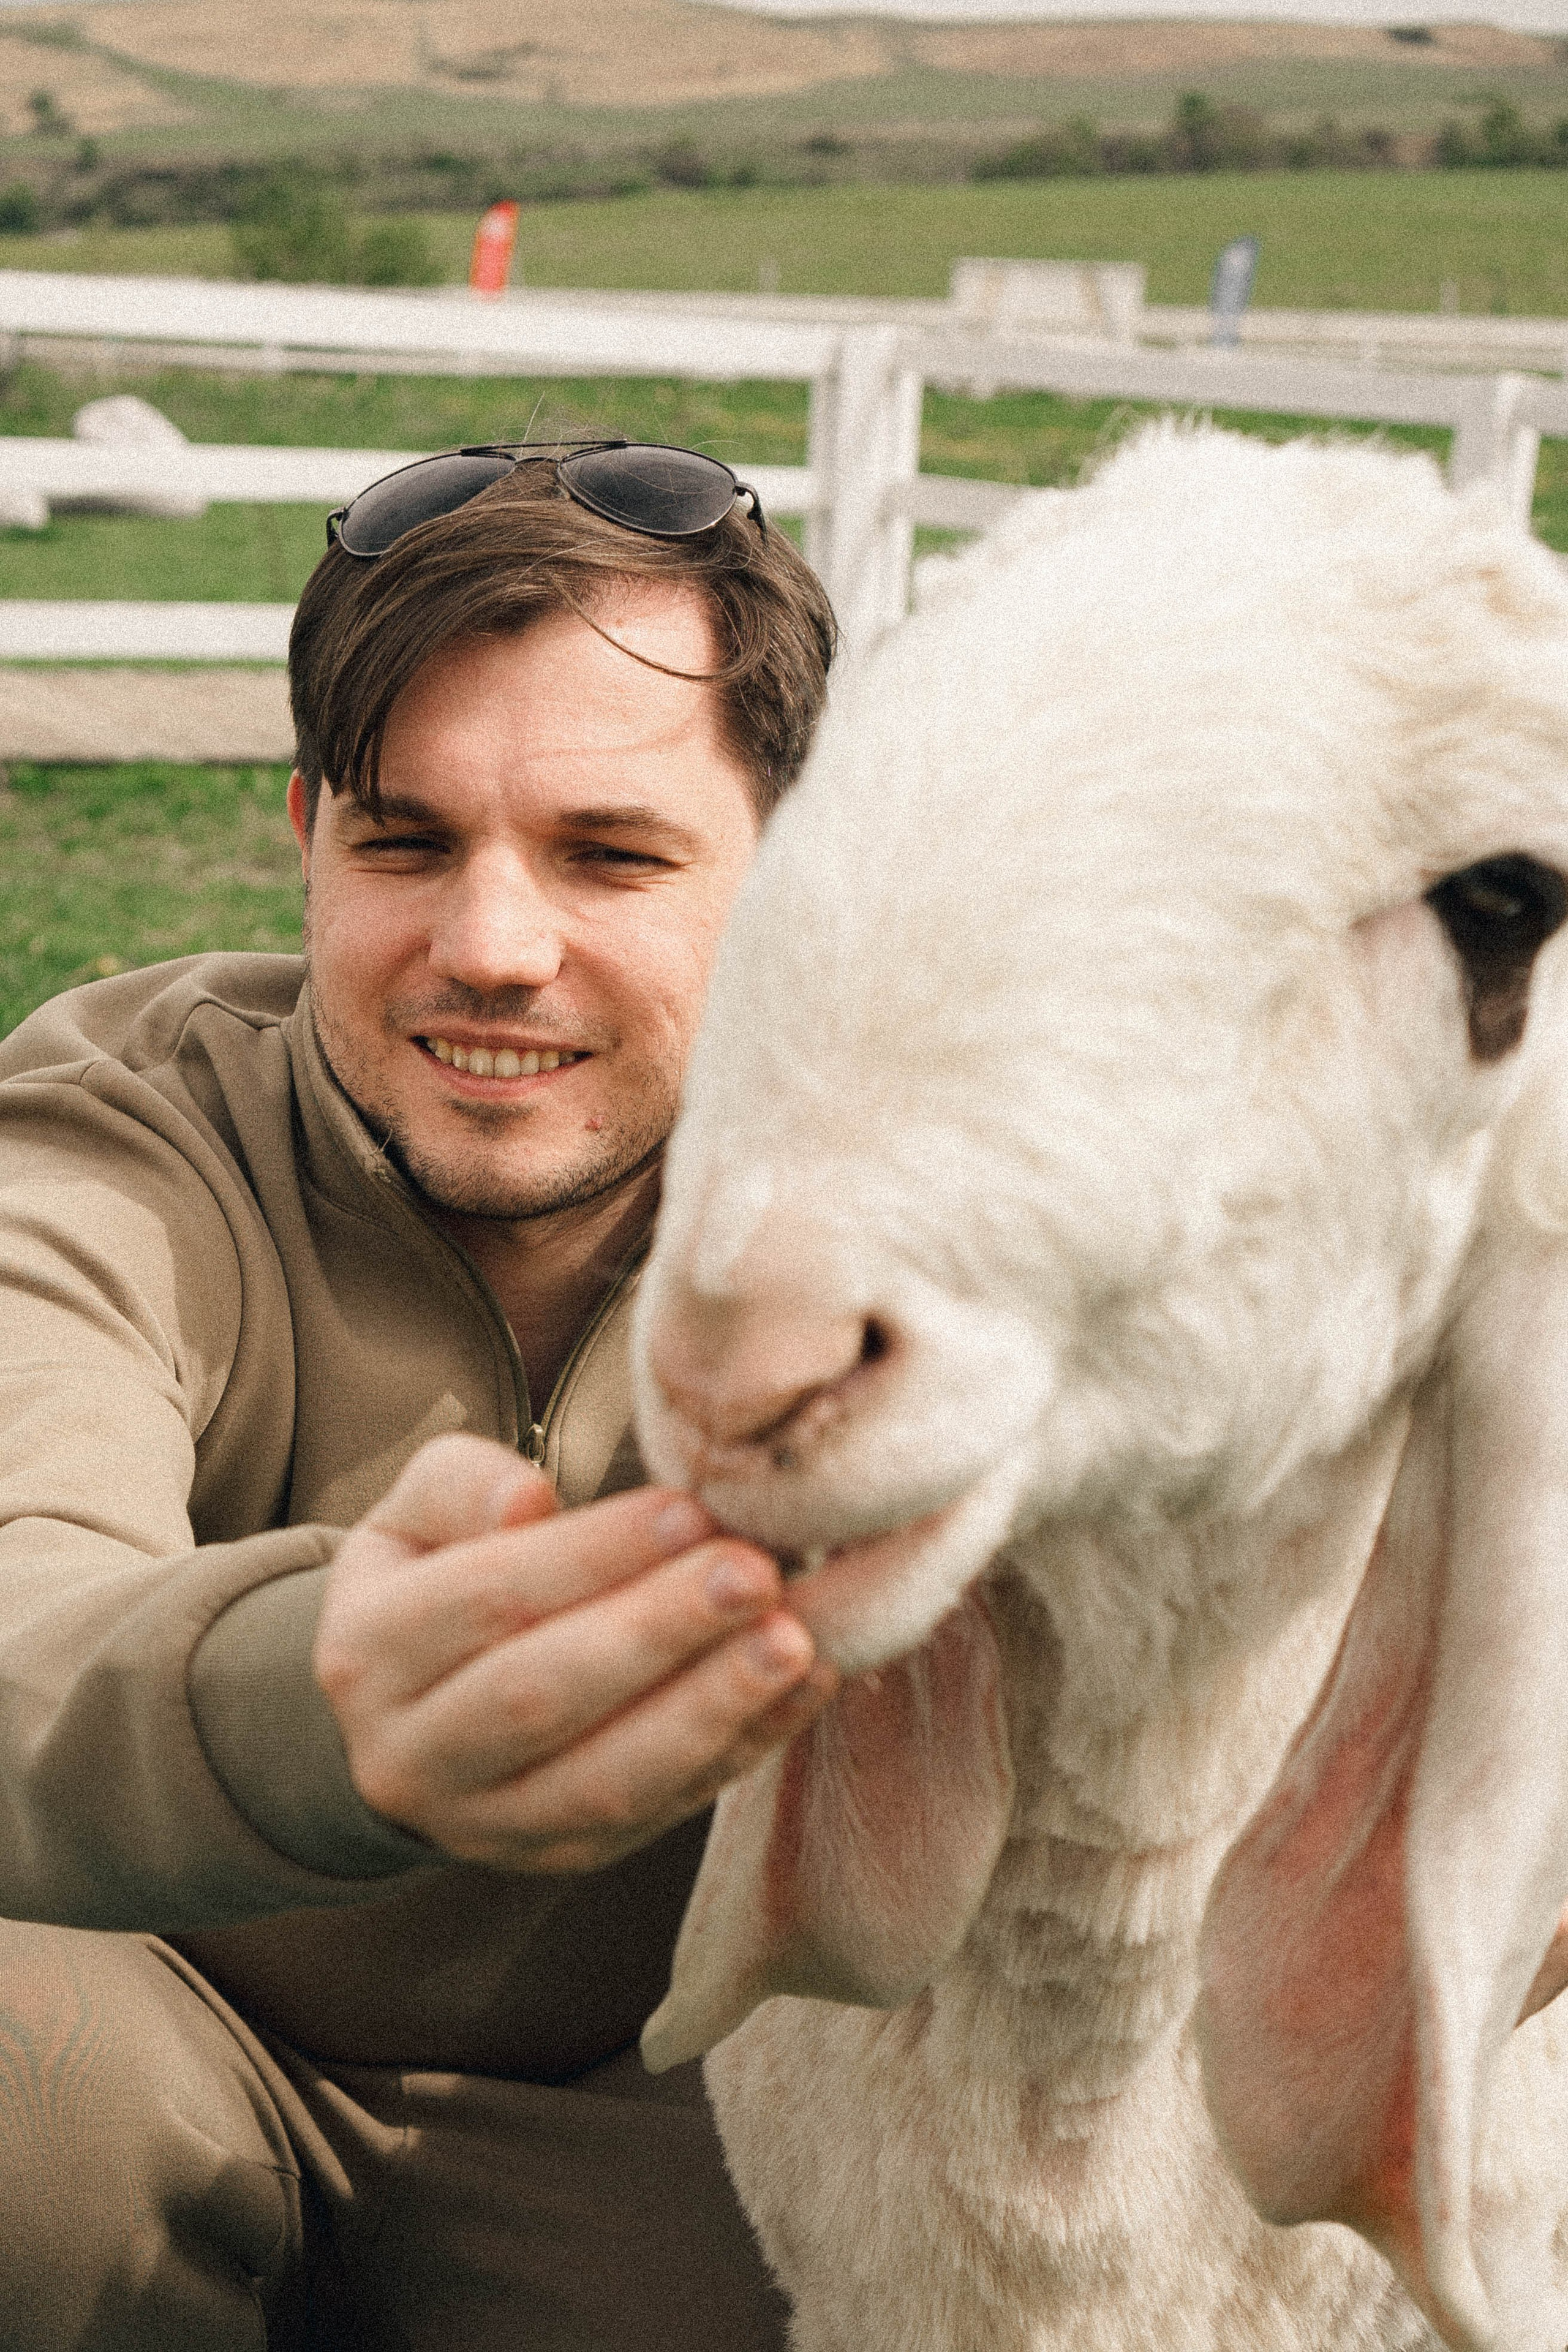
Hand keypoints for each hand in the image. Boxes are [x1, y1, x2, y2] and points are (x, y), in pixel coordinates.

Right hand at [314, 1432, 836, 1873]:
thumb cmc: (437, 1578)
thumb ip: (465, 1484)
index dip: (593, 1556)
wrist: (408, 1714)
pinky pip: (660, 1815)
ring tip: (793, 1642)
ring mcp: (486, 1825)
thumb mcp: (418, 1513)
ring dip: (710, 1711)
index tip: (689, 1510)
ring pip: (604, 1783)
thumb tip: (529, 1501)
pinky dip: (740, 1752)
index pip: (488, 1598)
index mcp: (365, 1652)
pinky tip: (804, 1687)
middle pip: (542, 1696)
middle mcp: (410, 1755)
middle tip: (756, 1573)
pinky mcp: (562, 1861)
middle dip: (659, 1633)